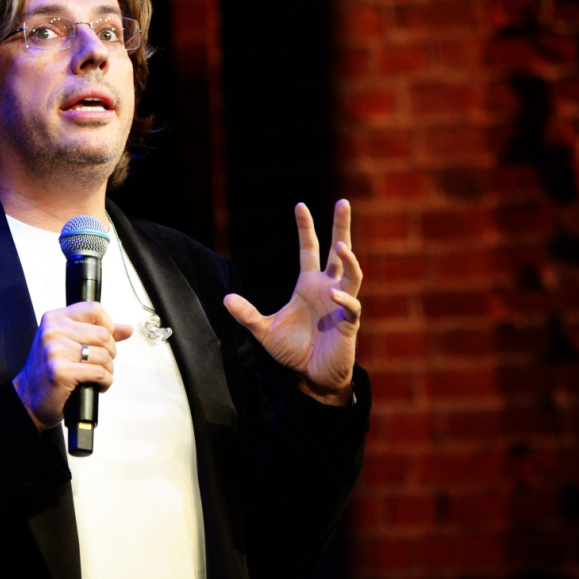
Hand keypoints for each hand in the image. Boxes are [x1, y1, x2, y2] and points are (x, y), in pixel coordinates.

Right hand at [12, 303, 133, 430]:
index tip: (105, 340)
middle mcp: (53, 331)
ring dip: (107, 370)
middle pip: (103, 334)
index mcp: (55, 319)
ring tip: (96, 375)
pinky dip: (104, 382)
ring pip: (104, 355)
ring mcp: (56, 351)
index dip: (108, 325)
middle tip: (100, 363)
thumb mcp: (68, 343)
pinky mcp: (61, 372)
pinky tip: (96, 385)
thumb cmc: (49, 370)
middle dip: (110, 352)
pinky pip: (99, 373)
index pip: (95, 309)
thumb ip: (98, 332)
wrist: (28, 398)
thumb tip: (127, 329)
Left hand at [224, 200, 362, 405]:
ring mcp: (341, 304)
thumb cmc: (293, 351)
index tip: (300, 205)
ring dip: (349, 260)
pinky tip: (333, 293)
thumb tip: (225, 298)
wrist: (311, 377)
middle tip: (342, 202)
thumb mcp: (265, 331)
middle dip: (342, 226)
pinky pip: (352, 306)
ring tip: (341, 246)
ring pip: (353, 274)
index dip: (306, 228)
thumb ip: (247, 315)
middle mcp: (327, 288)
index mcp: (309, 284)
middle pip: (340, 251)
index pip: (310, 249)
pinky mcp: (349, 324)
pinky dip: (344, 298)